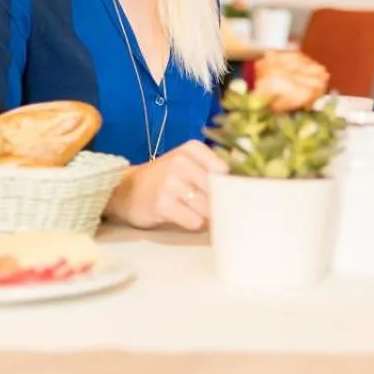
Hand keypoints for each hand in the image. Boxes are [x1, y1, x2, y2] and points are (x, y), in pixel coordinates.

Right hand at [106, 140, 225, 229]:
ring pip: (208, 208)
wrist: (126, 191)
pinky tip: (186, 218)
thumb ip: (216, 166)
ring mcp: (171, 183)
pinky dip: (195, 224)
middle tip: (217, 208)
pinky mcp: (163, 204)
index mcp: (193, 149)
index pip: (226, 171)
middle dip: (221, 203)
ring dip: (208, 216)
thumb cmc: (165, 179)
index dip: (231, 186)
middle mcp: (182, 161)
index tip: (233, 194)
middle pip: (219, 190)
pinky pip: (194, 221)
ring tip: (198, 212)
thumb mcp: (189, 163)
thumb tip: (247, 169)